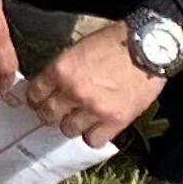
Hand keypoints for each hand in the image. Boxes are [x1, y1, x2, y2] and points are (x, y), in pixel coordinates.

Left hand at [18, 21, 166, 146]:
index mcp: (60, 70)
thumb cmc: (112, 43)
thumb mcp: (76, 50)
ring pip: (68, 130)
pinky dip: (93, 135)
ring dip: (72, 125)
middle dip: (49, 114)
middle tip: (57, 111)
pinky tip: (97, 126)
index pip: (35, 94)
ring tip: (80, 118)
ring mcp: (94, 109)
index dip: (35, 99)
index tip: (39, 100)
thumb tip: (50, 87)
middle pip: (48, 115)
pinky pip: (94, 140)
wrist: (147, 48)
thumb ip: (62, 71)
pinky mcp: (116, 121)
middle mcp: (74, 92)